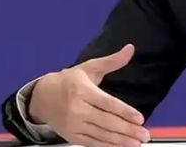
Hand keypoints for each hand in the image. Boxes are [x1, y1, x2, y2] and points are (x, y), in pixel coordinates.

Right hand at [28, 44, 150, 146]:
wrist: (41, 98)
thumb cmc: (69, 81)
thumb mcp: (89, 67)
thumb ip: (111, 61)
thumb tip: (130, 49)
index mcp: (83, 91)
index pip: (108, 104)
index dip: (125, 112)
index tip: (140, 118)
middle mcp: (78, 110)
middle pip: (107, 122)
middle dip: (128, 130)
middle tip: (144, 135)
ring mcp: (74, 125)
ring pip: (101, 135)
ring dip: (121, 141)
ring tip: (137, 143)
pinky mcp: (71, 136)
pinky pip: (92, 143)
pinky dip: (107, 146)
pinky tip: (120, 146)